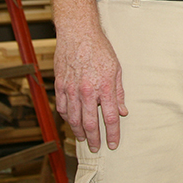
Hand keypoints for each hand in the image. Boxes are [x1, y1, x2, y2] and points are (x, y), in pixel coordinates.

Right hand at [54, 28, 127, 151]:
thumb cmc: (99, 49)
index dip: (112, 134)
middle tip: (97, 148)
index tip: (113, 144)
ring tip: (84, 139)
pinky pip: (63, 108)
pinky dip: (67, 118)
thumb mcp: (116, 69)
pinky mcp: (60, 86)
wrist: (78, 34)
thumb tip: (122, 111)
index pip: (110, 118)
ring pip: (74, 119)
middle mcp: (87, 91)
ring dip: (79, 132)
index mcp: (104, 87)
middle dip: (94, 139)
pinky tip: (71, 122)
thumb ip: (118, 93)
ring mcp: (71, 89)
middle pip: (90, 123)